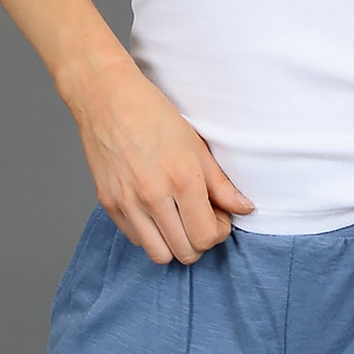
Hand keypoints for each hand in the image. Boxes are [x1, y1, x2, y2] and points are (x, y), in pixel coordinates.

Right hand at [62, 57, 254, 265]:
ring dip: (175, 243)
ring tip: (179, 218)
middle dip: (200, 240)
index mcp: (182, 178)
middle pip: (186, 252)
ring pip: (160, 255)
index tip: (220, 217)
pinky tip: (157, 211)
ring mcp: (128, 204)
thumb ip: (221, 184)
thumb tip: (245, 208)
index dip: (219, 231)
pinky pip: (137, 240)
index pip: (206, 236)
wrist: (108, 99)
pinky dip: (151, 234)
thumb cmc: (154, 114)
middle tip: (202, 217)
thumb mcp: (196, 144)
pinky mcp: (109, 205)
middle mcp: (154, 196)